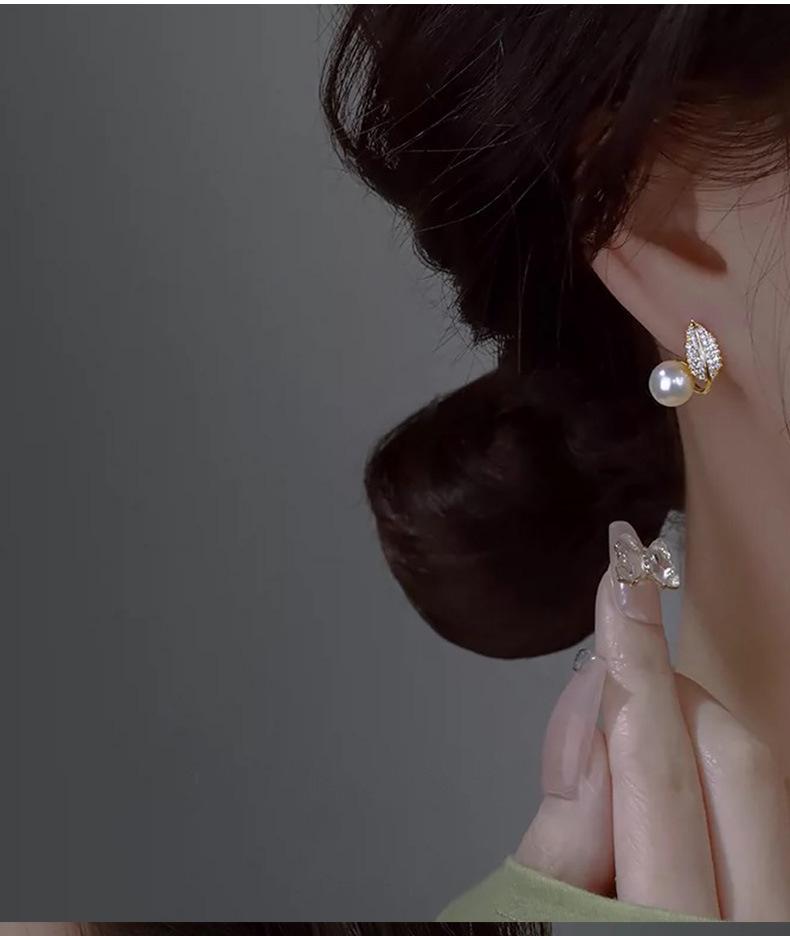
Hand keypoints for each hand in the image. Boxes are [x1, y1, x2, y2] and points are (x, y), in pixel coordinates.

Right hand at [514, 520, 789, 920]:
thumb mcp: (530, 917)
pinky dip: (698, 769)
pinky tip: (649, 787)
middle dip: (659, 692)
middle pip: (732, 756)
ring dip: (677, 729)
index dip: (634, 657)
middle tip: (599, 682)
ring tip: (612, 749)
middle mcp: (752, 931)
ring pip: (754, 774)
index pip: (658, 766)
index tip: (624, 572)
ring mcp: (776, 918)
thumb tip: (600, 699)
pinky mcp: (776, 902)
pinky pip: (756, 806)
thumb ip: (565, 821)